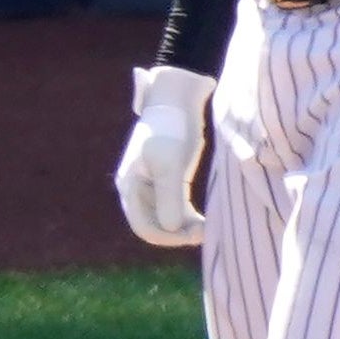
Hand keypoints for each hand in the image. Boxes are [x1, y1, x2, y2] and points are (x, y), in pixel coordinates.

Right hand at [116, 64, 215, 247]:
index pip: (143, 227)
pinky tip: (206, 219)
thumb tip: (171, 228)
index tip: (193, 236)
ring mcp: (153, 186)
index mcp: (130, 186)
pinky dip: (189, 217)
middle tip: (206, 233)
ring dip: (185, 228)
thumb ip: (168, 197)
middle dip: (178, 234)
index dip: (167, 238)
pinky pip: (177, 208)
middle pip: (154, 226)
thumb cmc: (169, 129)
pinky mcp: (170, 181)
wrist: (177, 101)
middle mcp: (138, 190)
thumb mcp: (169, 163)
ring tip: (208, 228)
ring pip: (167, 220)